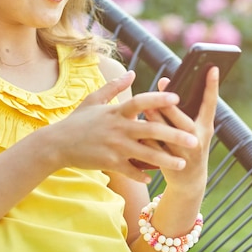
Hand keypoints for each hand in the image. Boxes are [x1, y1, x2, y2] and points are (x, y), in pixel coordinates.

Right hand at [48, 71, 199, 183]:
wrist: (57, 144)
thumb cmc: (77, 121)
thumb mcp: (93, 100)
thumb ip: (114, 87)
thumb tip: (132, 73)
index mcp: (116, 111)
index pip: (141, 102)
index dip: (159, 99)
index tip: (178, 98)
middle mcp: (118, 128)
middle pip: (151, 130)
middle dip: (174, 135)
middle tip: (194, 140)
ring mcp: (114, 147)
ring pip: (145, 154)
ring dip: (166, 159)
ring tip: (183, 164)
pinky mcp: (109, 162)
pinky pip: (130, 170)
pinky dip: (141, 175)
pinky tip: (153, 179)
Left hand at [141, 66, 218, 189]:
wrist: (189, 181)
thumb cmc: (190, 146)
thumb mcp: (197, 130)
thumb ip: (187, 110)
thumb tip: (167, 82)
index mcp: (206, 127)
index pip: (211, 103)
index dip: (212, 86)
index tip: (212, 68)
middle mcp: (198, 140)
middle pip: (184, 121)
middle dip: (171, 105)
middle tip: (162, 84)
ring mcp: (184, 153)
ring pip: (167, 134)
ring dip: (155, 119)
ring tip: (145, 105)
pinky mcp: (169, 163)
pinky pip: (154, 148)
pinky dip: (145, 137)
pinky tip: (135, 127)